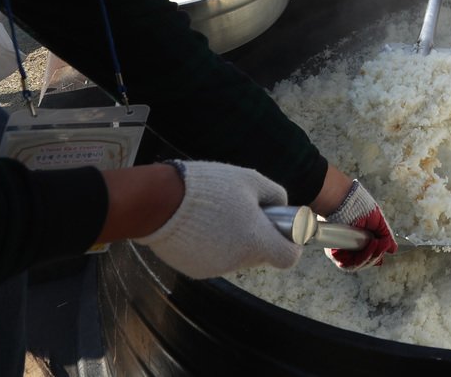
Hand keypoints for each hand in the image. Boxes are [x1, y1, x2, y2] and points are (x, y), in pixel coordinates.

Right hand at [135, 160, 300, 277]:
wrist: (159, 203)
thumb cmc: (208, 188)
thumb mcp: (250, 180)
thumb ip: (274, 195)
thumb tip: (282, 206)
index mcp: (255, 240)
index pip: (288, 258)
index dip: (290, 245)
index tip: (284, 231)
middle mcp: (237, 261)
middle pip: (261, 255)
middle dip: (260, 237)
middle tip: (247, 213)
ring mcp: (215, 269)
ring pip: (237, 257)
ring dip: (235, 241)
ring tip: (218, 214)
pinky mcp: (194, 271)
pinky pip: (214, 259)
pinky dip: (213, 246)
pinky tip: (201, 226)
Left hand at [325, 180, 397, 269]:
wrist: (346, 201)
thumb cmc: (360, 207)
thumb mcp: (377, 222)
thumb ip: (385, 236)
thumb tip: (393, 249)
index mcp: (359, 241)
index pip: (369, 256)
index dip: (377, 256)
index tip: (386, 249)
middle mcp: (349, 248)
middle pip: (365, 262)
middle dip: (377, 254)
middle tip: (385, 244)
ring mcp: (342, 251)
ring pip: (358, 265)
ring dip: (372, 256)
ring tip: (379, 244)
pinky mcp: (334, 253)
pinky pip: (348, 264)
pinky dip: (362, 258)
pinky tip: (371, 246)